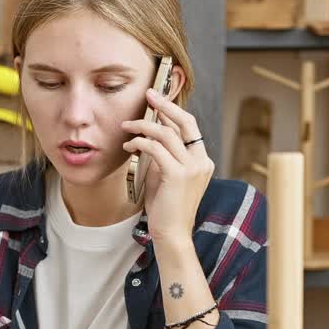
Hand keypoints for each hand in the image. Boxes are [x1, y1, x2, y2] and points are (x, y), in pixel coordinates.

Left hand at [121, 89, 213, 248]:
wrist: (171, 234)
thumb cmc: (166, 209)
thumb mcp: (165, 176)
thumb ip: (162, 156)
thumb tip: (149, 137)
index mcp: (202, 161)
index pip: (190, 127)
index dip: (174, 110)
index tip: (157, 100)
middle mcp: (201, 161)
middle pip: (185, 122)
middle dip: (165, 105)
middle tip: (148, 94)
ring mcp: (192, 168)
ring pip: (166, 133)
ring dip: (143, 127)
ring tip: (126, 127)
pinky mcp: (178, 174)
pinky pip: (156, 148)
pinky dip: (140, 142)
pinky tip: (129, 146)